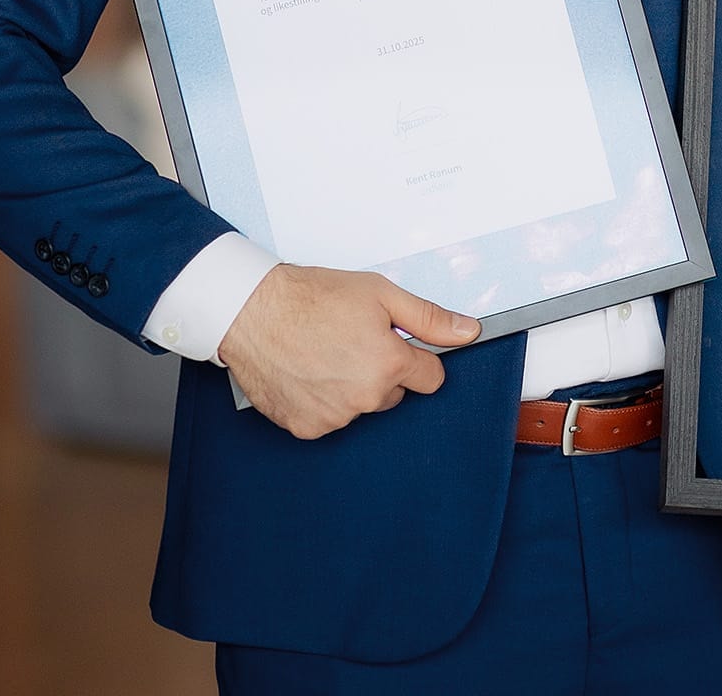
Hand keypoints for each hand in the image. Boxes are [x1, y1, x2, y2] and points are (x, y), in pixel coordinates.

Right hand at [218, 264, 478, 439]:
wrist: (253, 312)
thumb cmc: (312, 297)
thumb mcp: (380, 293)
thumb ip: (429, 318)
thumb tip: (469, 331)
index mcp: (389, 365)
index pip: (431, 378)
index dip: (416, 356)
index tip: (396, 344)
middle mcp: (366, 398)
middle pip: (395, 392)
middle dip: (382, 370)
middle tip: (353, 340)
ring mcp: (335, 417)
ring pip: (362, 406)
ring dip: (352, 386)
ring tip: (326, 352)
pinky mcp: (307, 428)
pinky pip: (330, 418)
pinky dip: (324, 399)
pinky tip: (309, 371)